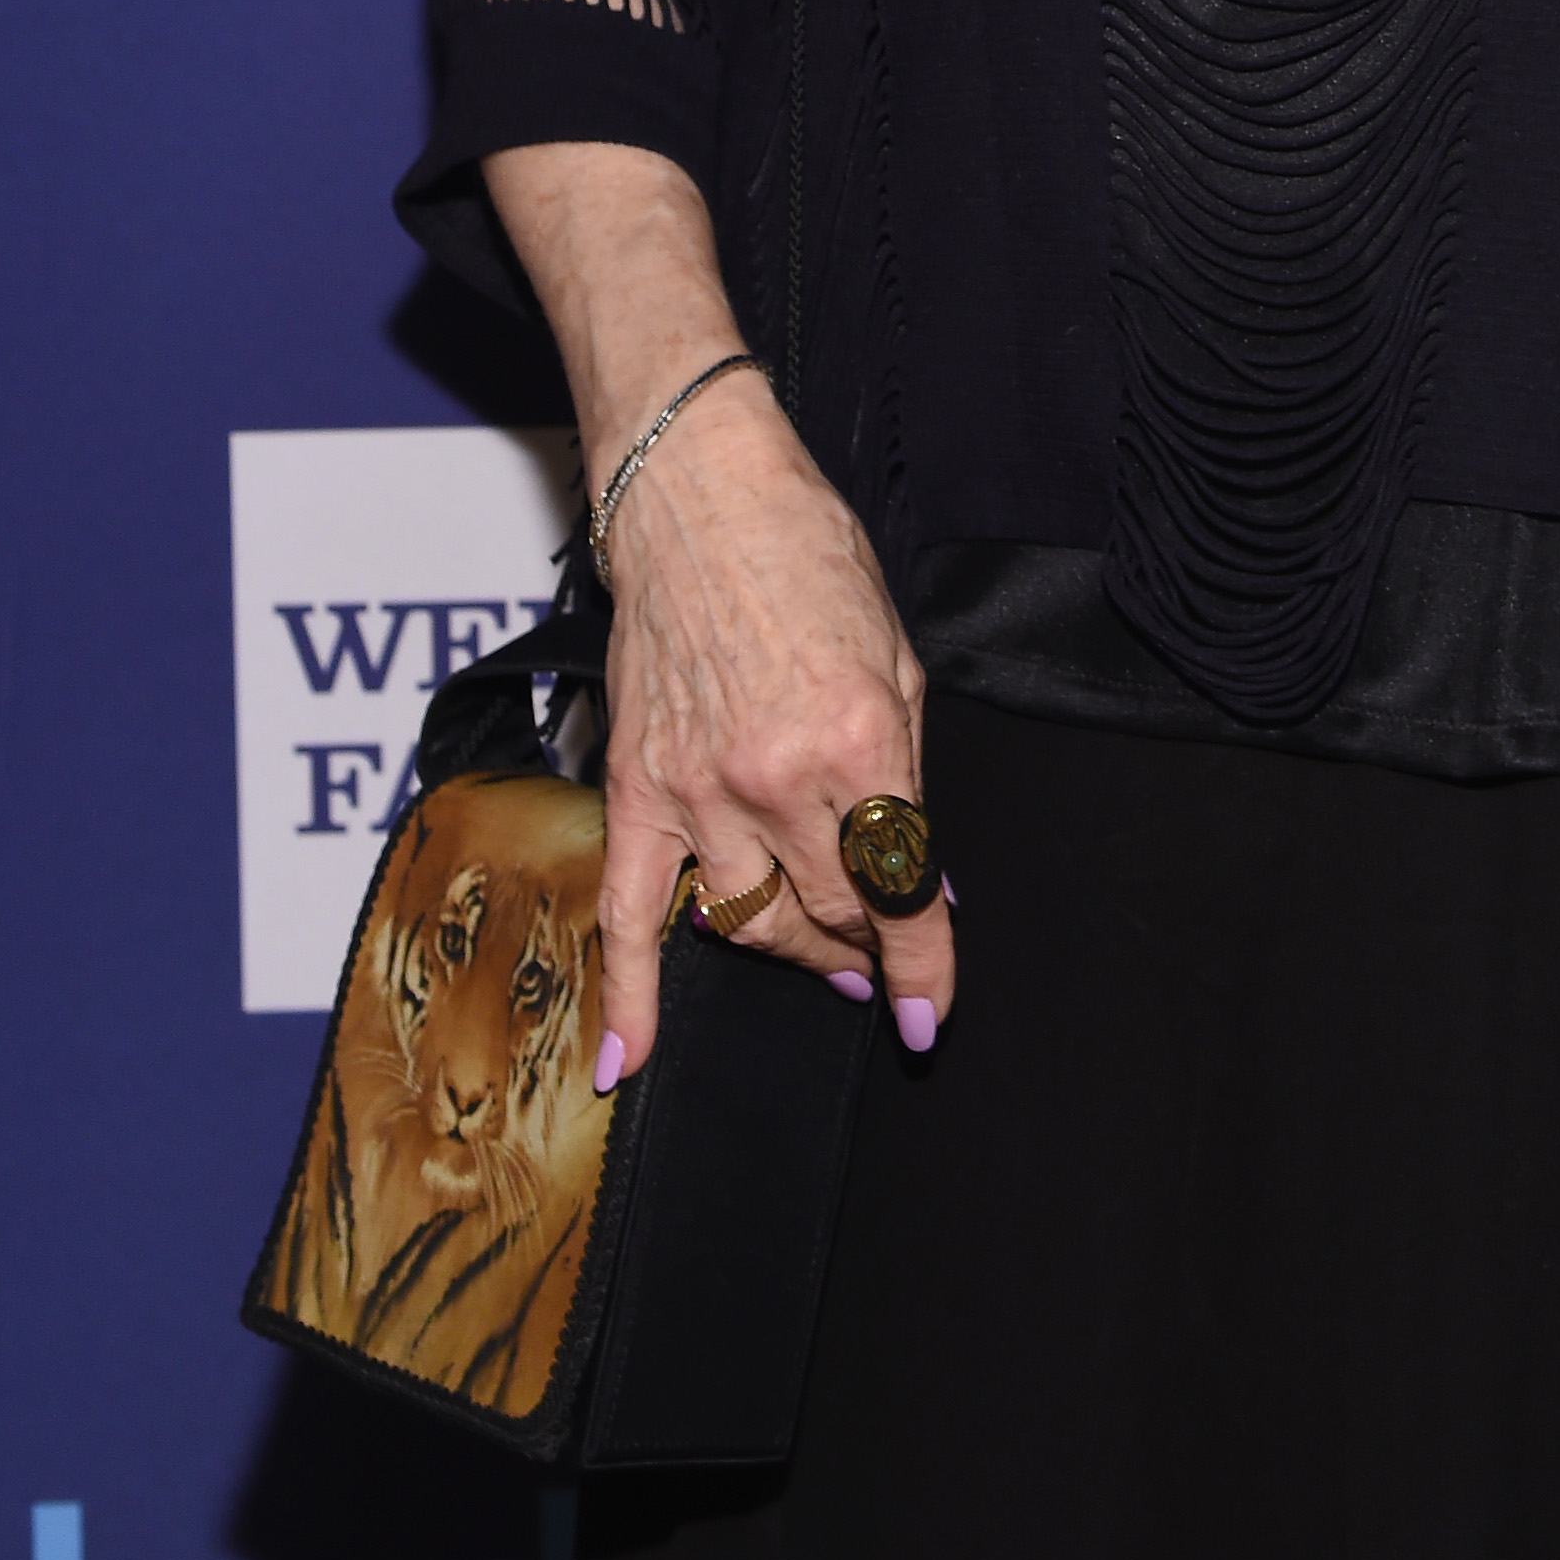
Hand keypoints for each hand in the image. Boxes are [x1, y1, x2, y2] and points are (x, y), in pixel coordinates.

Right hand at [590, 370, 957, 1076]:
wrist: (699, 497)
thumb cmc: (808, 558)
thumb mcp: (898, 659)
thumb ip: (908, 776)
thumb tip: (921, 877)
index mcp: (861, 740)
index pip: (900, 890)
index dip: (926, 965)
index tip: (933, 1014)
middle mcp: (777, 777)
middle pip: (829, 916)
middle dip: (867, 950)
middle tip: (882, 952)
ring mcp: (698, 788)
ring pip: (749, 923)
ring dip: (793, 954)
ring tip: (823, 953)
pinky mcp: (636, 785)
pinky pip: (627, 911)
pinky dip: (626, 994)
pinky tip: (627, 1062)